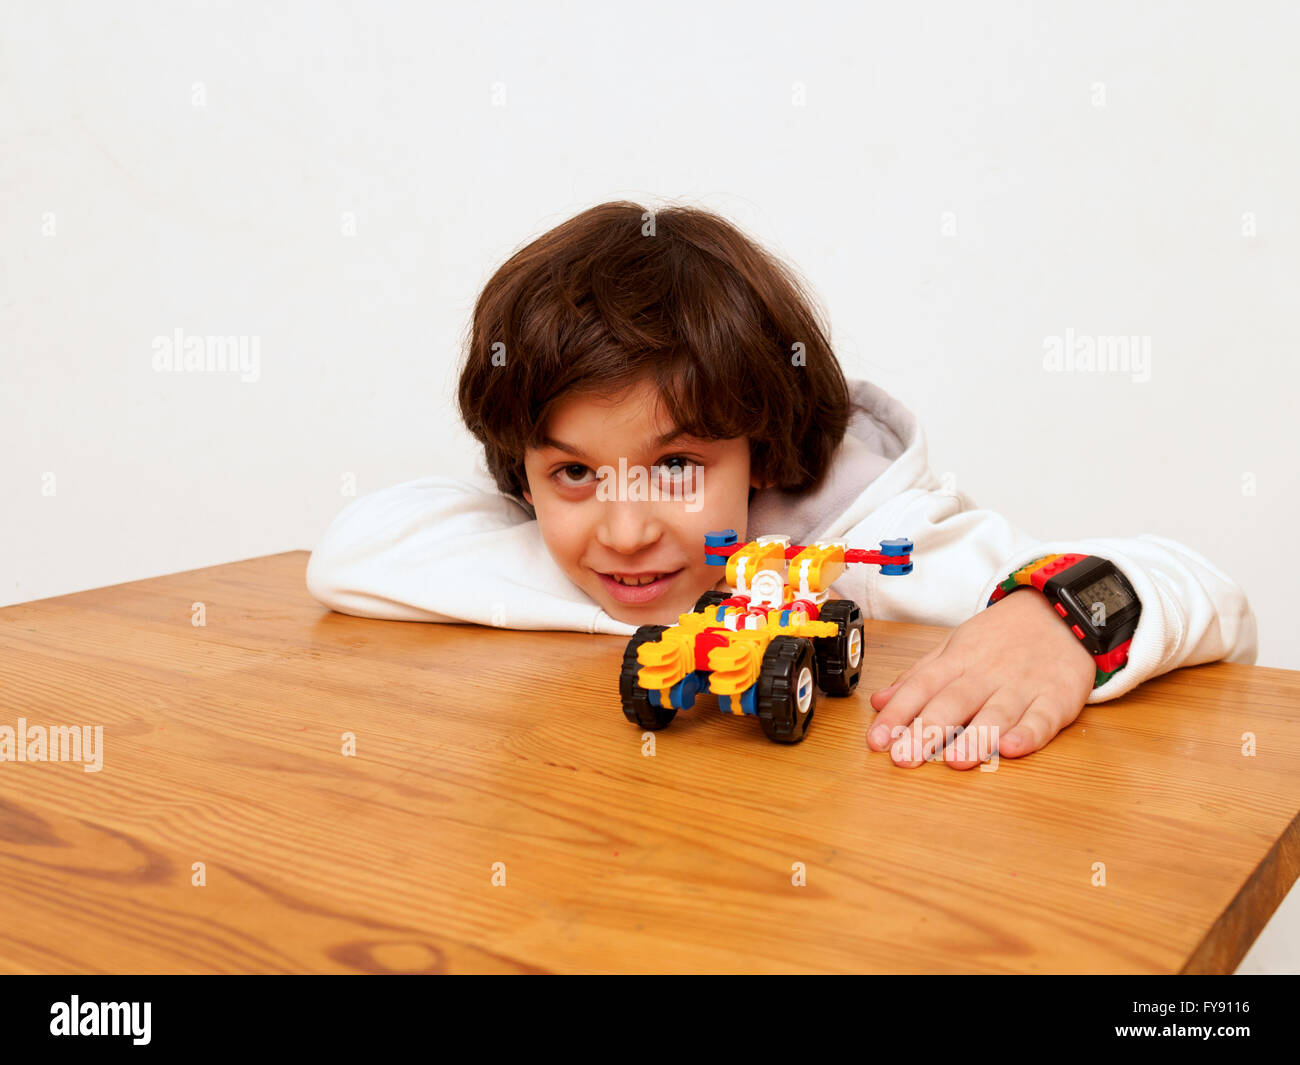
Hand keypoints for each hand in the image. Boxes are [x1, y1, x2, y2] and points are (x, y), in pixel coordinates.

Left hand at [866, 588, 1095, 767]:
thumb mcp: (955, 646)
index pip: (921, 686)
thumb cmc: (1001, 637)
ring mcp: (1023, 686)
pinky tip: (1011, 749)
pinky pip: (1042, 718)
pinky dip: (1028, 734)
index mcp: (958, 660)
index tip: (876, 740)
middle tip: (904, 758)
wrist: (1059, 612)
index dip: (897, 714)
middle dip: (927, 731)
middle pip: (954, 702)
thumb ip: (918, 676)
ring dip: (975, 738)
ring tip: (954, 760)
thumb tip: (879, 701)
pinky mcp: (1057, 698)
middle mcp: (987, 674)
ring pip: (996, 714)